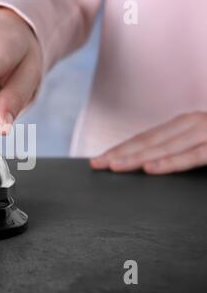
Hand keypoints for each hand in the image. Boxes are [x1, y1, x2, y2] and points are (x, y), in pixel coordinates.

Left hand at [90, 112, 206, 173]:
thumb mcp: (201, 140)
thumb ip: (178, 148)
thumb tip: (148, 161)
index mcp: (185, 123)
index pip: (145, 138)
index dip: (120, 148)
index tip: (99, 158)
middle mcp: (192, 124)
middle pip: (148, 141)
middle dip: (119, 153)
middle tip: (96, 163)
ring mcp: (206, 133)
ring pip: (164, 147)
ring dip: (136, 158)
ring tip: (114, 166)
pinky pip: (192, 156)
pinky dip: (169, 162)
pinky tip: (150, 168)